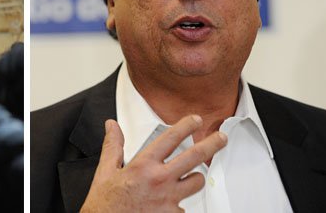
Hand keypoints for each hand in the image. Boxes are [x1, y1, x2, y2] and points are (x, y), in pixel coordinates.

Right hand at [80, 116, 227, 211]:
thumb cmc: (105, 203)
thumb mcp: (105, 171)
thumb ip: (113, 146)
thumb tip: (112, 126)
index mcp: (143, 166)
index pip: (170, 138)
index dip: (186, 125)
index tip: (195, 120)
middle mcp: (159, 180)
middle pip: (195, 156)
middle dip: (212, 144)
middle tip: (220, 138)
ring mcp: (169, 199)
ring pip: (197, 182)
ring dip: (195, 178)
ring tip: (190, 177)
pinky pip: (185, 206)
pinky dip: (178, 204)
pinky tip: (168, 205)